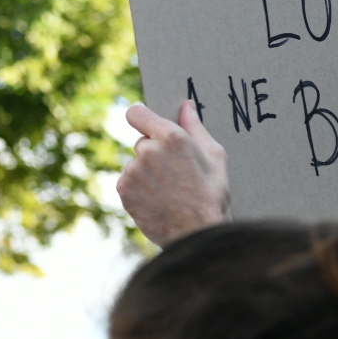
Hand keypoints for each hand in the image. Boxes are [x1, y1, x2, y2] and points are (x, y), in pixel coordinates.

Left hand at [117, 101, 229, 246]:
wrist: (198, 232)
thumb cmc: (212, 194)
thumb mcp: (215, 156)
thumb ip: (195, 127)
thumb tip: (186, 106)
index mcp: (171, 137)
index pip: (137, 113)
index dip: (141, 117)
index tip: (145, 122)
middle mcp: (147, 150)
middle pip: (142, 142)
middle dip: (154, 152)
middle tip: (175, 173)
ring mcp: (133, 170)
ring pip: (135, 163)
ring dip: (146, 172)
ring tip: (169, 190)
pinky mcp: (123, 189)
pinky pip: (128, 181)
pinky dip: (138, 188)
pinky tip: (157, 199)